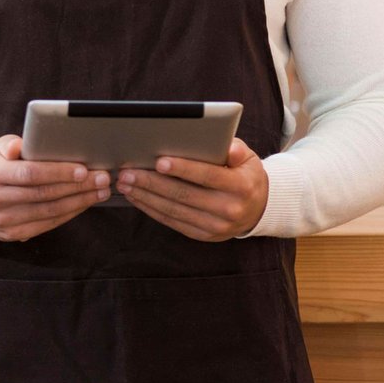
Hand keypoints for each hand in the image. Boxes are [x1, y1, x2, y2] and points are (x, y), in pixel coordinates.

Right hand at [0, 134, 109, 241]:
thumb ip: (10, 144)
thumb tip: (20, 147)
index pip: (28, 173)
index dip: (58, 172)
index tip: (83, 168)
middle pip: (43, 193)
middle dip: (77, 186)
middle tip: (101, 178)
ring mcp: (1, 220)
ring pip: (48, 211)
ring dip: (79, 201)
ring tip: (99, 191)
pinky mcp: (11, 234)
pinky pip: (46, 224)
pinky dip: (68, 214)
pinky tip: (83, 204)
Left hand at [116, 138, 267, 240]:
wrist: (258, 209)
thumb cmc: (244, 175)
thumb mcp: (248, 158)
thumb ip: (236, 149)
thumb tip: (227, 147)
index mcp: (241, 187)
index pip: (208, 176)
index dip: (183, 169)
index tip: (159, 161)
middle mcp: (229, 209)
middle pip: (184, 195)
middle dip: (152, 182)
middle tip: (128, 171)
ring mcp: (216, 226)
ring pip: (174, 210)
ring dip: (145, 196)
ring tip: (125, 183)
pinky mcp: (202, 235)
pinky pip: (172, 221)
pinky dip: (151, 209)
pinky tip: (136, 196)